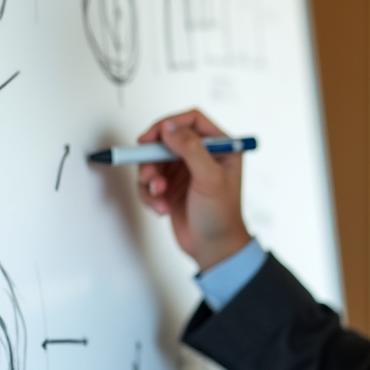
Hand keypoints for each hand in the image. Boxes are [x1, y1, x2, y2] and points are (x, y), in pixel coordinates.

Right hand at [135, 109, 250, 271]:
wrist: (213, 248)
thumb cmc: (221, 216)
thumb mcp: (210, 179)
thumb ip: (191, 149)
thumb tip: (170, 127)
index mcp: (221, 147)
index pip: (192, 120)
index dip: (169, 125)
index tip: (151, 138)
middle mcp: (202, 155)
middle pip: (166, 139)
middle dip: (153, 157)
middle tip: (149, 175)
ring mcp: (185, 170)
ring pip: (153, 160)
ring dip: (150, 178)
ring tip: (159, 197)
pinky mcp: (170, 186)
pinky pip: (149, 180)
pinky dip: (150, 194)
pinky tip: (161, 209)